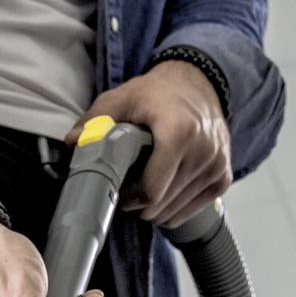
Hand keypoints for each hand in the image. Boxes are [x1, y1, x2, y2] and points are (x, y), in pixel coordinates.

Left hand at [87, 57, 230, 224]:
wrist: (198, 84)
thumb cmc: (157, 93)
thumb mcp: (122, 98)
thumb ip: (95, 121)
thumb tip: (73, 142)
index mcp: (179, 132)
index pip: (152, 192)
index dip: (129, 200)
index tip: (120, 191)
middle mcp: (203, 151)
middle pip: (160, 206)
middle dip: (138, 205)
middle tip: (128, 191)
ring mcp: (216, 165)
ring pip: (174, 212)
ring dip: (155, 209)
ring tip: (144, 188)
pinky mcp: (222, 176)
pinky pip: (192, 210)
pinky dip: (173, 208)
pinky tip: (163, 191)